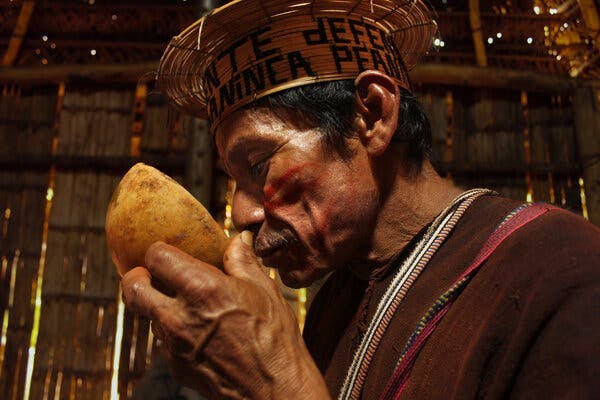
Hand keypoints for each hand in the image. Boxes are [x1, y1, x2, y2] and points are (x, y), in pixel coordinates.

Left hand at [121, 231, 329, 399]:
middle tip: (151, 274)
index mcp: (200, 288)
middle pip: (133, 287)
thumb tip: (237, 241)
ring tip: (186, 305)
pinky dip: (174, 331)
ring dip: (159, 305)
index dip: (160, 250)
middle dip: (137, 276)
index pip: (157, 257)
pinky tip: (200, 331)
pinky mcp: (176, 366)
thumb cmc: (273, 338)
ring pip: (149, 315)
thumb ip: (242, 261)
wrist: (274, 391)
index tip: (167, 252)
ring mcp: (173, 344)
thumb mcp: (263, 290)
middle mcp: (178, 316)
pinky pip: (165, 340)